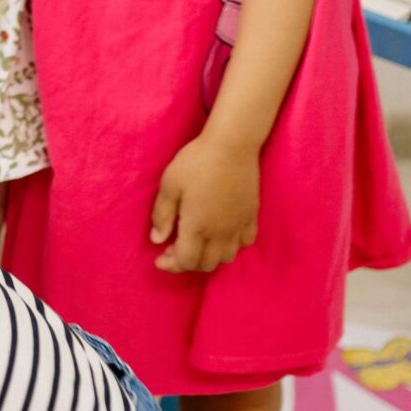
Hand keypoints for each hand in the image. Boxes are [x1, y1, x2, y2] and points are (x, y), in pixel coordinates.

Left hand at [150, 133, 260, 273]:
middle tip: (173, 247)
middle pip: (206, 264)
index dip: (170, 265)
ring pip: (227, 258)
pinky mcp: (252, 216)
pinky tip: (221, 233)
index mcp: (198, 227)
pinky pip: (245, 243)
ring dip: (209, 257)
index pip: (186, 262)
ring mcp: (239, 226)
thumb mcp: (169, 186)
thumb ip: (162, 216)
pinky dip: (232, 246)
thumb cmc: (195, 162)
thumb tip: (158, 240)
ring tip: (196, 241)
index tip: (158, 258)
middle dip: (187, 262)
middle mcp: (221, 232)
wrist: (232, 145)